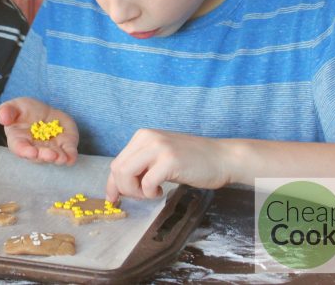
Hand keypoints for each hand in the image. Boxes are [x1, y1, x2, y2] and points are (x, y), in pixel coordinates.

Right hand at [0, 97, 78, 165]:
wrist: (43, 112)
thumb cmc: (24, 111)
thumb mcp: (14, 106)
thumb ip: (7, 111)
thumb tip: (3, 118)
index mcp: (19, 140)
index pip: (20, 148)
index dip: (25, 151)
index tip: (31, 152)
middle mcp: (35, 149)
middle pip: (39, 156)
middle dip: (45, 156)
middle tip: (51, 155)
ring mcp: (51, 149)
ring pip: (54, 157)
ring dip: (58, 158)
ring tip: (61, 157)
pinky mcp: (65, 146)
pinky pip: (68, 154)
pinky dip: (70, 156)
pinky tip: (71, 158)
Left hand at [106, 129, 231, 202]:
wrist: (222, 158)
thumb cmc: (192, 160)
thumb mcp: (160, 156)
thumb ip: (141, 165)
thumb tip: (117, 186)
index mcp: (142, 136)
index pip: (116, 162)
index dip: (112, 184)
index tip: (113, 199)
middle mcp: (147, 138)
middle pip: (117, 170)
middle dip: (124, 190)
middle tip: (143, 195)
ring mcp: (158, 148)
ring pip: (126, 175)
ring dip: (136, 192)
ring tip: (152, 192)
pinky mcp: (169, 161)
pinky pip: (146, 184)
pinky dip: (151, 193)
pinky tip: (163, 191)